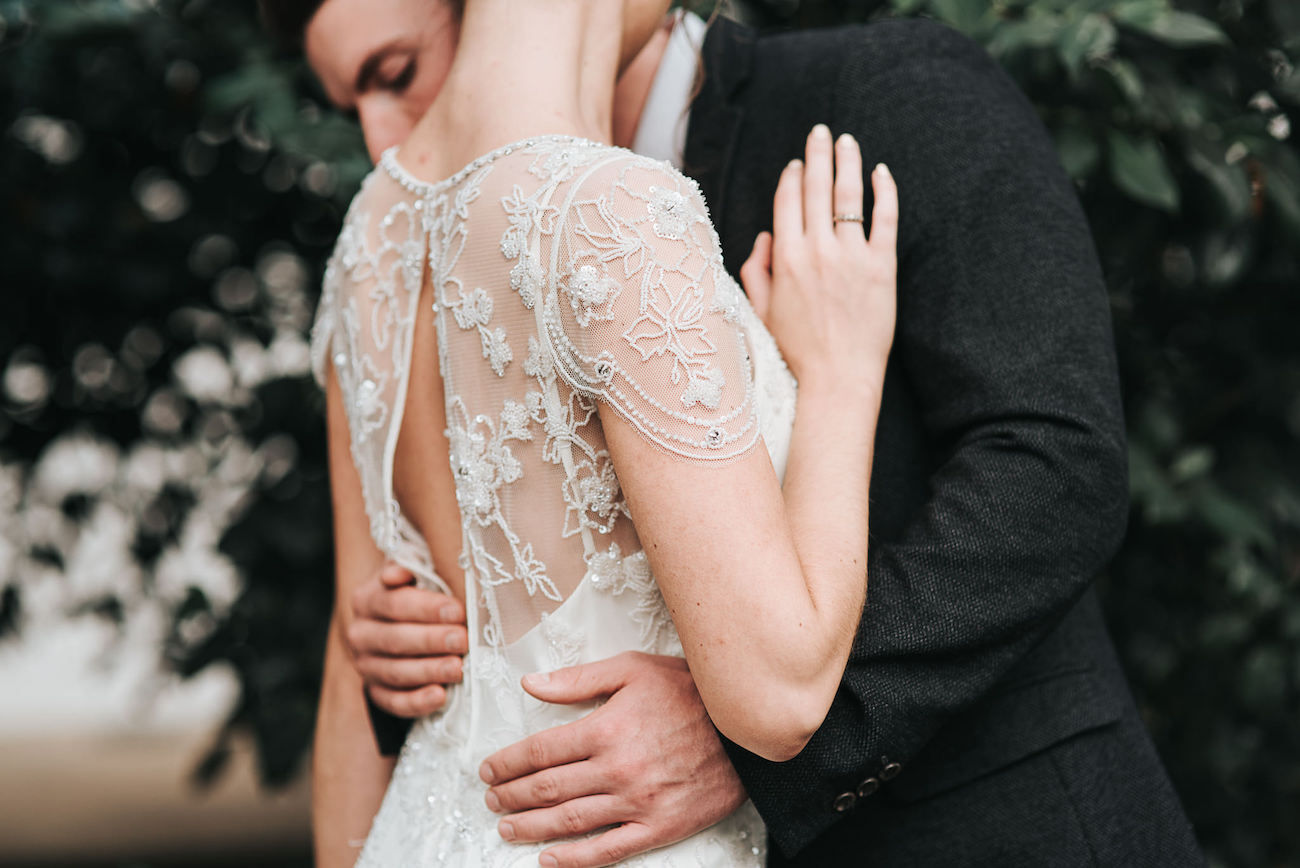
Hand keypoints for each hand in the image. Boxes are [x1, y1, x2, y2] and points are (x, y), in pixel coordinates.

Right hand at [343, 561, 467, 716]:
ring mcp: (367, 666)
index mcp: (367, 599)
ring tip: (458, 669)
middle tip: (462, 640)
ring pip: (396, 671)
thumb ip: (412, 566)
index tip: (458, 610)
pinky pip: (394, 701)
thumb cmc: (420, 593)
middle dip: (431, 640)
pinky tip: (440, 697)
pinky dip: (417, 702)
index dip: (426, 608)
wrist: (402, 623)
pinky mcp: (376, 692)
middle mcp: (360, 633)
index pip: (394, 603)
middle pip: (395, 639)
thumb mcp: (416, 573)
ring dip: (429, 671)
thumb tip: (399, 573)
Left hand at [478, 653, 747, 867]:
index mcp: (606, 728)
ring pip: (569, 821)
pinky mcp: (659, 827)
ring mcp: (637, 802)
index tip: (489, 769)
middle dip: (512, 796)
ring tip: (506, 827)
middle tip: (491, 799)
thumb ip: (579, 679)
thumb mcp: (634, 669)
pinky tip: (548, 860)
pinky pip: (608, 850)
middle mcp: (616, 769)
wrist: (747, 729)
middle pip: (547, 789)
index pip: (540, 751)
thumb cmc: (692, 692)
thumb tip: (531, 684)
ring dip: (531, 827)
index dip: (508, 763)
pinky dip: (574, 860)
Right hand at [740, 123, 898, 393]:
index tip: (796, 164)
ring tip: (847, 140)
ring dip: (847, 162)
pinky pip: (884, 218)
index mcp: (785, 259)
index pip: (786, 202)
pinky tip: (881, 172)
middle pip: (815, 188)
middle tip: (820, 131)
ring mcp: (851, 256)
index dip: (791, 177)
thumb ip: (754, 272)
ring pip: (848, 195)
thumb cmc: (797, 352)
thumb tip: (763, 238)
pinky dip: (884, 191)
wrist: (837, 378)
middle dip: (817, 154)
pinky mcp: (882, 267)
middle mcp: (817, 250)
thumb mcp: (761, 313)